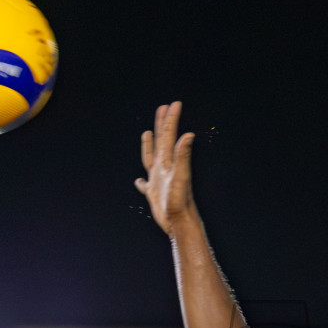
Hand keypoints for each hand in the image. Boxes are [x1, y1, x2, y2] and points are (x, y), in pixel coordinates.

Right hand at [134, 101, 196, 234]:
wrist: (180, 224)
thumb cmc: (180, 203)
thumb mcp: (180, 177)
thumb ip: (183, 156)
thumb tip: (188, 135)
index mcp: (168, 162)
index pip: (169, 136)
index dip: (170, 120)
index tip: (174, 103)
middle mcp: (163, 169)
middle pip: (162, 141)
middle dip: (162, 124)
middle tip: (163, 107)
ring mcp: (158, 181)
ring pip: (151, 158)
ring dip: (150, 145)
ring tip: (147, 133)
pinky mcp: (153, 195)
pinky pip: (145, 185)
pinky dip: (141, 182)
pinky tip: (139, 181)